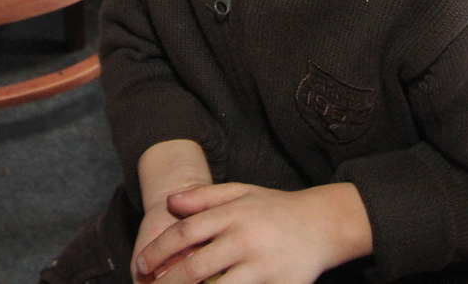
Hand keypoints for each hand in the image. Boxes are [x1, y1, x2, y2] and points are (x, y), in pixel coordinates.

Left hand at [134, 182, 371, 283]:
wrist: (324, 223)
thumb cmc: (277, 208)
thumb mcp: (242, 192)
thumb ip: (204, 196)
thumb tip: (170, 202)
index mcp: (233, 214)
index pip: (184, 233)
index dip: (158, 251)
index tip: (142, 265)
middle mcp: (244, 239)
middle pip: (194, 267)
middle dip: (166, 283)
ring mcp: (261, 265)